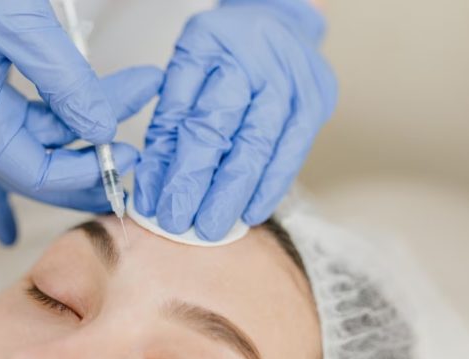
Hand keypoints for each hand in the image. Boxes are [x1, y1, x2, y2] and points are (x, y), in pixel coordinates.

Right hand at [0, 0, 161, 243]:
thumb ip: (66, 82)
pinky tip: (104, 92)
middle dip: (90, 154)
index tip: (125, 157)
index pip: (29, 170)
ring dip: (89, 114)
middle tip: (136, 151)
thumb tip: (103, 131)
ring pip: (43, 128)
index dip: (80, 173)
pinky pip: (33, 108)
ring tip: (138, 87)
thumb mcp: (21, 26)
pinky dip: (70, 100)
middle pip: (37, 158)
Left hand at [134, 0, 337, 240]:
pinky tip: (250, 212)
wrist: (281, 23)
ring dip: (231, 195)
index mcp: (209, 45)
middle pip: (220, 131)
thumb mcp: (187, 71)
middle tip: (178, 222)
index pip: (184, 113)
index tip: (154, 202)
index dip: (168, 163)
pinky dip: (269, 187)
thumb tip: (154, 185)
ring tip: (210, 227)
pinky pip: (291, 154)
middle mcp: (253, 61)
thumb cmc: (226, 53)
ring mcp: (289, 82)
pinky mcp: (314, 103)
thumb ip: (171, 121)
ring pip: (256, 148)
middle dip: (196, 184)